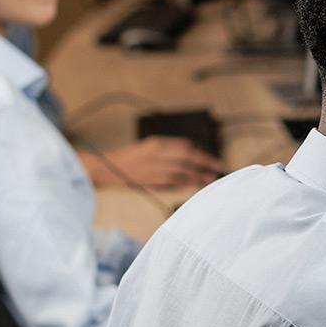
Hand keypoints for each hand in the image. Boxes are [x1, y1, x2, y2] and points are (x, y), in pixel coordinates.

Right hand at [87, 137, 224, 188]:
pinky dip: (187, 182)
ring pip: (183, 171)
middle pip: (187, 157)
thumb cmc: (129, 157)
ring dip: (199, 174)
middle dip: (205, 162)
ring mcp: (154, 169)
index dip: (201, 151)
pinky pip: (174, 182)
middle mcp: (157, 154)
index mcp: (156, 143)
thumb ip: (168, 149)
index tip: (211, 155)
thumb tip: (190, 154)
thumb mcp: (149, 146)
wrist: (107, 168)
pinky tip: (196, 183)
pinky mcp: (152, 181)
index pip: (185, 145)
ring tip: (211, 177)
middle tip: (218, 166)